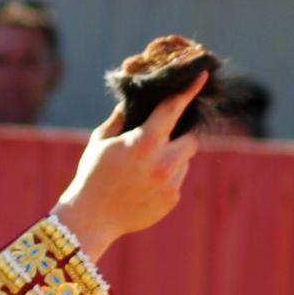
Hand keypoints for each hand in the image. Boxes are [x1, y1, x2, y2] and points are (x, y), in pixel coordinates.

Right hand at [52, 72, 206, 259]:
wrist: (91, 218)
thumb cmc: (92, 175)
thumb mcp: (100, 141)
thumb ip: (121, 119)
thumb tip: (136, 102)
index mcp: (144, 142)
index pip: (174, 108)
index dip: (189, 90)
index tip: (202, 76)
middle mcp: (163, 162)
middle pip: (190, 138)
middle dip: (180, 136)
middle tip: (161, 140)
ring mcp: (170, 183)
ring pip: (184, 160)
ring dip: (172, 158)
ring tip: (144, 169)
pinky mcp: (172, 199)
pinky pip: (177, 181)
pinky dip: (165, 179)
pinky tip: (143, 186)